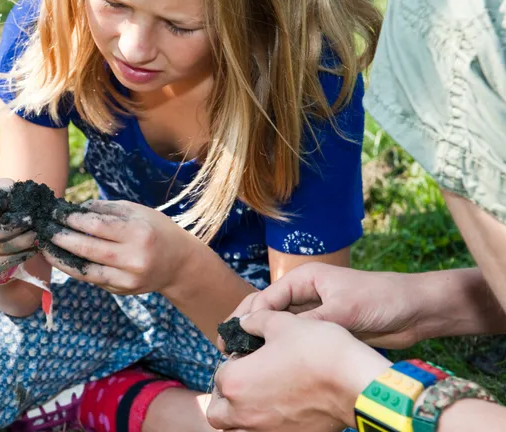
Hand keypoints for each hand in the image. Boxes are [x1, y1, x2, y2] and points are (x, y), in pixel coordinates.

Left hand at [42, 200, 194, 294]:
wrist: (179, 263)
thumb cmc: (155, 230)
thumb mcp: (137, 212)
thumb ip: (106, 210)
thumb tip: (74, 209)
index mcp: (139, 234)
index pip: (98, 226)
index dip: (73, 220)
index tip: (55, 212)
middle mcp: (134, 259)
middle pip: (89, 249)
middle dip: (62, 239)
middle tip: (43, 229)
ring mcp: (128, 279)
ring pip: (86, 270)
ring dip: (61, 260)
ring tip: (45, 249)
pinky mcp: (123, 291)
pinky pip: (93, 279)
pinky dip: (75, 270)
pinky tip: (62, 260)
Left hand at [207, 311, 390, 431]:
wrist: (356, 383)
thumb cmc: (318, 350)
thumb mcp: (282, 323)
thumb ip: (255, 321)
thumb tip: (244, 323)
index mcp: (235, 382)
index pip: (219, 374)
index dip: (233, 362)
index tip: (248, 356)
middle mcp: (244, 413)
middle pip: (218, 411)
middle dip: (226, 396)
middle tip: (244, 381)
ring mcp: (266, 431)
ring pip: (236, 430)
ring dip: (239, 416)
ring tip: (258, 399)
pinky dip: (263, 426)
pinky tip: (279, 410)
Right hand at [232, 263, 424, 348]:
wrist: (416, 310)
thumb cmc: (381, 299)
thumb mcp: (343, 310)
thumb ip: (310, 322)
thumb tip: (276, 336)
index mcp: (305, 279)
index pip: (266, 298)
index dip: (248, 317)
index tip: (233, 337)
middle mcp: (305, 294)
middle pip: (267, 312)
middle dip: (247, 328)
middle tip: (227, 348)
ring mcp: (314, 313)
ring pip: (279, 329)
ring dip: (262, 341)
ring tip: (244, 360)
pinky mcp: (325, 330)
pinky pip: (296, 341)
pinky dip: (281, 350)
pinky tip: (271, 365)